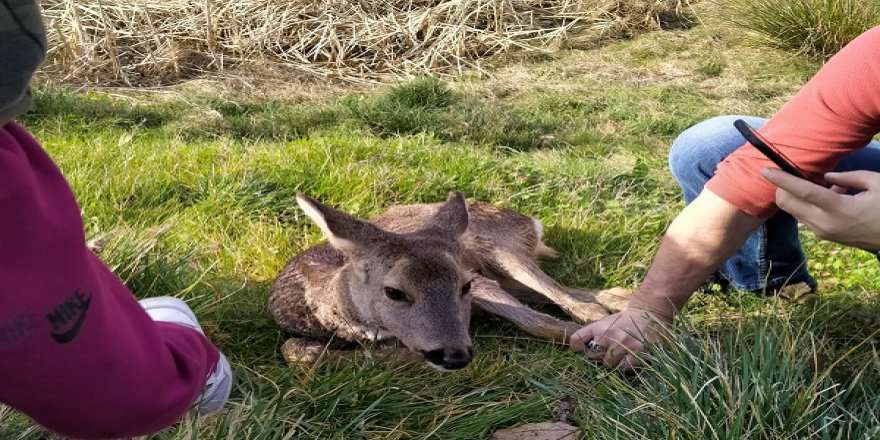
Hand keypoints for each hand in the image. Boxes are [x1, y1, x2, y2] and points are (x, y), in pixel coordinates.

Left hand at [569, 308, 666, 368]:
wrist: (648, 314)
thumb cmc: (624, 321)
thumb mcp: (605, 322)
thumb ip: (593, 334)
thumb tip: (578, 349)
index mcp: (598, 327)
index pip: (577, 339)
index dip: (576, 347)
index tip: (578, 349)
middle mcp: (608, 335)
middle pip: (592, 357)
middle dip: (597, 357)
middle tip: (604, 353)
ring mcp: (623, 345)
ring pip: (608, 364)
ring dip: (611, 362)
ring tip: (618, 355)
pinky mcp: (637, 353)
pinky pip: (624, 368)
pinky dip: (625, 366)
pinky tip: (628, 359)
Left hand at [761, 168, 879, 250]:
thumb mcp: (877, 184)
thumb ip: (848, 177)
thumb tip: (826, 177)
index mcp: (839, 209)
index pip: (802, 192)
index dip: (781, 179)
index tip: (764, 170)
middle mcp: (824, 224)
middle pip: (788, 203)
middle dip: (783, 187)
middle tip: (798, 173)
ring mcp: (823, 233)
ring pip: (794, 210)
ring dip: (798, 196)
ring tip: (831, 188)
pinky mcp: (824, 236)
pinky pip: (805, 217)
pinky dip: (808, 204)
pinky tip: (832, 197)